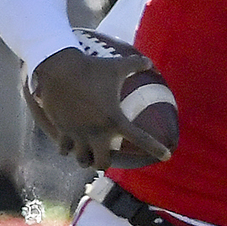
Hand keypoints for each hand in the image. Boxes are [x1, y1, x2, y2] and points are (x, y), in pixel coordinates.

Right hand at [27, 45, 171, 170]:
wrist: (59, 68)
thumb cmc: (91, 67)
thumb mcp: (117, 66)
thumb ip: (135, 64)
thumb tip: (149, 61)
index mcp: (115, 119)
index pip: (141, 139)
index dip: (156, 149)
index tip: (167, 156)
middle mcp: (97, 132)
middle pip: (102, 163)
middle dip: (104, 163)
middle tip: (105, 156)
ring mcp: (77, 133)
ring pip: (82, 160)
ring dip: (86, 159)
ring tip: (87, 154)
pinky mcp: (61, 130)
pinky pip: (64, 149)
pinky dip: (67, 149)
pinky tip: (68, 146)